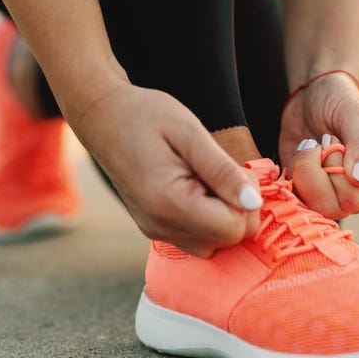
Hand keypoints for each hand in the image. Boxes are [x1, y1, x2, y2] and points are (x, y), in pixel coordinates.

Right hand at [69, 83, 261, 256]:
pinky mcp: (156, 229)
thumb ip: (223, 170)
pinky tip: (198, 188)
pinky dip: (209, 218)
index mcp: (169, 204)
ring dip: (225, 212)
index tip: (233, 168)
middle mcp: (161, 227)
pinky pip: (199, 238)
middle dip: (239, 206)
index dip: (246, 199)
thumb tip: (254, 201)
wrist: (103, 117)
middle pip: (229, 239)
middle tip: (222, 169)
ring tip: (206, 176)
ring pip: (216, 242)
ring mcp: (157, 231)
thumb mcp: (189, 132)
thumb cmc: (146, 115)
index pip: (233, 228)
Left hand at [278, 72, 358, 219]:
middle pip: (331, 207)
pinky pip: (292, 196)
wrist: (315, 94)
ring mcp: (329, 194)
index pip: (356, 198)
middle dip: (316, 170)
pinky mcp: (305, 190)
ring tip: (310, 145)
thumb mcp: (354, 115)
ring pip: (309, 205)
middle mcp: (356, 193)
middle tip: (320, 142)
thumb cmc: (341, 100)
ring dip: (303, 169)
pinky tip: (302, 151)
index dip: (337, 173)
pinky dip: (291, 171)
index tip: (333, 141)